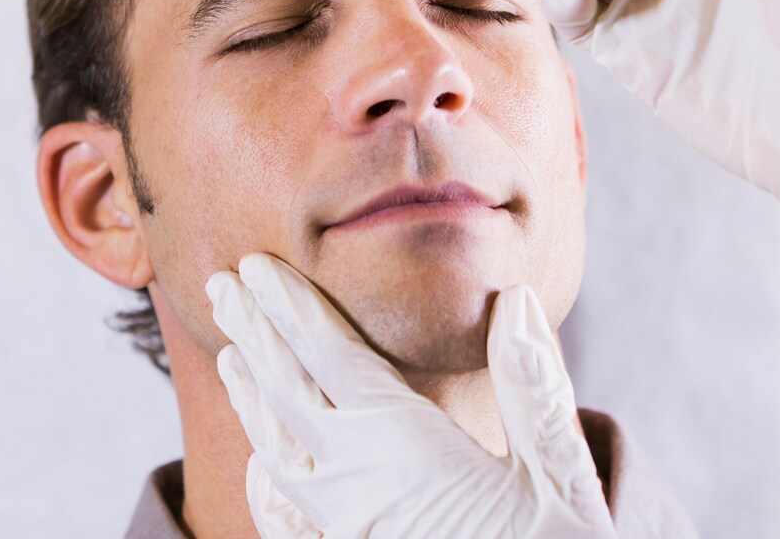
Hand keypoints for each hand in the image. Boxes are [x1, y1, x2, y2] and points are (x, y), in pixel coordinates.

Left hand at [206, 254, 615, 538]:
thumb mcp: (560, 477)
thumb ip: (534, 390)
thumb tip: (518, 300)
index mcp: (407, 453)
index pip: (333, 362)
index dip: (292, 311)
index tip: (256, 267)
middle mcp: (361, 492)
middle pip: (290, 400)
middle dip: (255, 337)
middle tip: (220, 285)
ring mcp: (350, 531)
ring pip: (279, 459)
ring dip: (254, 400)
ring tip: (232, 355)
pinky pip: (288, 527)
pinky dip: (264, 490)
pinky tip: (256, 469)